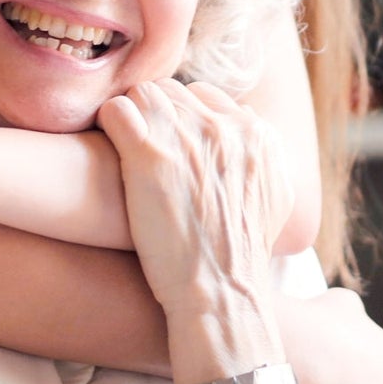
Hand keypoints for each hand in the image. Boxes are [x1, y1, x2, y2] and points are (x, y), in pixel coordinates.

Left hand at [96, 80, 293, 320]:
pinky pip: (115, 109)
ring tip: (124, 150)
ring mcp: (185, 137)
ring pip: (142, 93)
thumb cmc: (241, 255)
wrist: (220, 291)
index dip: (182, 118)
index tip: (170, 144)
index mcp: (255, 133)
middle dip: (155, 115)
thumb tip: (249, 129)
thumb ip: (262, 158)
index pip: (205, 95)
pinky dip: (107, 125)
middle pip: (171, 91)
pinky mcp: (147, 154)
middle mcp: (223, 127)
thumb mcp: (274, 198)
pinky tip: (109, 149)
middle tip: (143, 149)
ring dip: (131, 118)